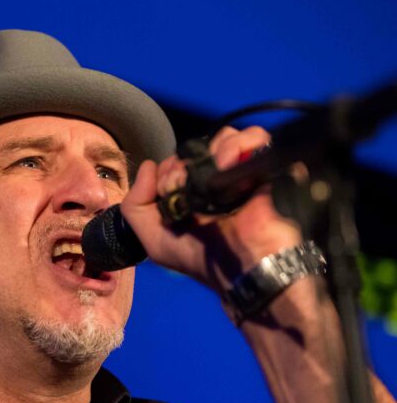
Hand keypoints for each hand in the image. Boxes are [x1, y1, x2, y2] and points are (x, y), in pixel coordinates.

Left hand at [121, 126, 303, 294]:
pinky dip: (243, 143)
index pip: (174, 160)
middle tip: (191, 188)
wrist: (243, 266)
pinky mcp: (266, 167)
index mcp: (190, 191)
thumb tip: (149, 165)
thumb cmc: (199, 256)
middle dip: (187, 163)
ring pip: (226, 136)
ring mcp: (241, 171)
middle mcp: (215, 178)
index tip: (170, 191)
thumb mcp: (154, 239)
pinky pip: (256, 137)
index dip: (168, 170)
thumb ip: (136, 205)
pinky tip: (233, 162)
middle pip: (197, 146)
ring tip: (217, 173)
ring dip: (215, 151)